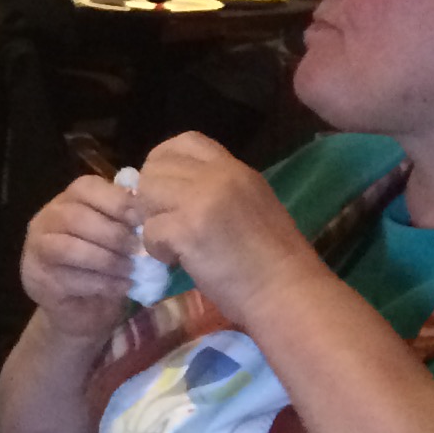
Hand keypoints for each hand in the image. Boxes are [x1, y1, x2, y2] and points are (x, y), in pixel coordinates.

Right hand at [20, 173, 154, 338]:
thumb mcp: (118, 233)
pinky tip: (124, 287)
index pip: (86, 187)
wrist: (82, 307)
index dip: (117, 202)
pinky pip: (70, 278)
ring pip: (69, 248)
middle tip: (140, 250)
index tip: (144, 221)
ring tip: (132, 270)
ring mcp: (36, 249)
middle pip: (76, 217)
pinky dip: (103, 283)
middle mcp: (47, 218)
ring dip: (107, 260)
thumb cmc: (105, 263)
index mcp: (68, 199)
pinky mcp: (39, 279)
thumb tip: (151, 213)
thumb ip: (126, 218)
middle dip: (114, 234)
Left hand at [132, 132, 316, 319]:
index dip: (163, 162)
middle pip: (155, 167)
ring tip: (175, 244)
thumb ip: (214, 189)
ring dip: (152, 222)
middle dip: (152, 197)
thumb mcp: (250, 204)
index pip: (185, 141)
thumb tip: (169, 189)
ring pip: (147, 195)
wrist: (286, 291)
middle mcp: (220, 176)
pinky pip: (149, 230)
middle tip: (168, 223)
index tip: (165, 190)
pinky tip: (178, 261)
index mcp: (236, 168)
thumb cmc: (271, 258)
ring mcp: (203, 199)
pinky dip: (157, 249)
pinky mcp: (189, 229)